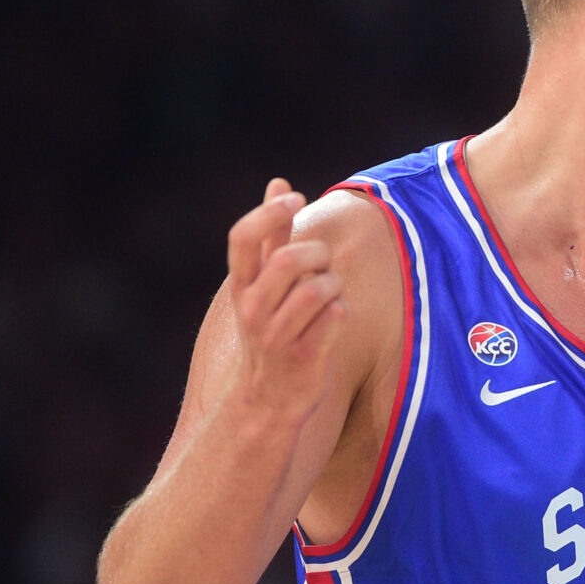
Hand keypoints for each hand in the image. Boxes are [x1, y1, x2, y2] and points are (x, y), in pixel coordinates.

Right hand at [225, 177, 347, 421]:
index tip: (295, 198)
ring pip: (319, 287)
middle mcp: (253, 309)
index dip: (269, 212)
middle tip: (322, 265)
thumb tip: (278, 182)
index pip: (241, 237)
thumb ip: (272, 235)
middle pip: (289, 260)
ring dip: (334, 285)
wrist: (268, 401)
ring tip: (328, 298)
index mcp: (242, 286)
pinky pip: (338, 314)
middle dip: (318, 254)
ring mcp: (277, 335)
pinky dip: (343, 311)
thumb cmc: (272, 330)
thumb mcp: (263, 284)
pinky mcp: (305, 357)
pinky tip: (333, 323)